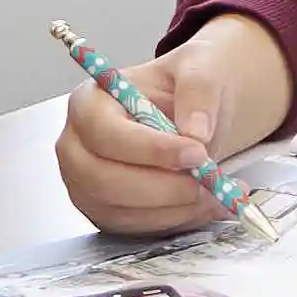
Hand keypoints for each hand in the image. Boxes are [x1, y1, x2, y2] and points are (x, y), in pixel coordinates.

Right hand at [58, 16, 293, 231]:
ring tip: (218, 192)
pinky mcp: (106, 211)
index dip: (150, 149)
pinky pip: (136, 228)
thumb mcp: (200, 69)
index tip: (196, 153)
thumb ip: (199, 91)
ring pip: (121, 211)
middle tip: (208, 182)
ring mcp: (86, 184)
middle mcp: (77, 147)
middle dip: (162, 188)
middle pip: (103, 180)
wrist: (193, 111)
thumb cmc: (185, 87)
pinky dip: (176, 220)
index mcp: (88, 103)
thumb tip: (196, 132)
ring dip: (174, 208)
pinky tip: (207, 204)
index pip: (105, 133)